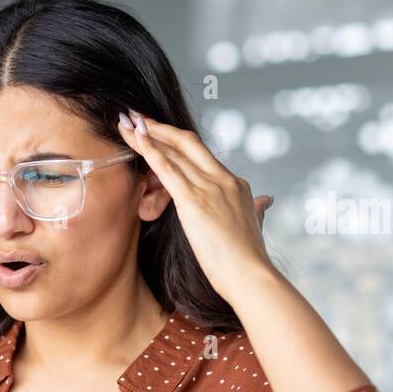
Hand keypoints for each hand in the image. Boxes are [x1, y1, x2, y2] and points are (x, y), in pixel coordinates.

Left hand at [118, 110, 275, 302]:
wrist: (250, 274)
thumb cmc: (249, 259)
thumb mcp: (256, 225)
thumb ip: (258, 209)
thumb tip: (266, 201)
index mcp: (236, 184)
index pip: (202, 156)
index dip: (177, 143)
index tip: (160, 133)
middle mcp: (223, 179)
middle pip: (188, 143)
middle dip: (160, 128)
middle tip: (137, 116)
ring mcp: (210, 187)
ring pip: (174, 151)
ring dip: (147, 134)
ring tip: (126, 121)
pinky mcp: (194, 201)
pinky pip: (167, 169)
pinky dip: (149, 150)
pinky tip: (134, 138)